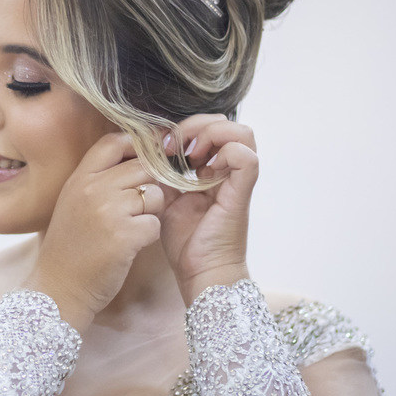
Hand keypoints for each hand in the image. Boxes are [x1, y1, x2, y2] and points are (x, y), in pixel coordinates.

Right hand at [23, 132, 166, 329]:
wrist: (58, 287)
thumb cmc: (70, 247)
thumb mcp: (73, 202)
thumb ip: (99, 180)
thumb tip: (138, 160)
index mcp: (79, 178)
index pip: (114, 142)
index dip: (137, 145)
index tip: (148, 157)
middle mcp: (93, 188)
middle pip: (143, 167)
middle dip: (151, 185)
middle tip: (141, 207)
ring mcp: (108, 211)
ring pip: (154, 194)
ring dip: (151, 212)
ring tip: (132, 228)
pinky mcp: (125, 235)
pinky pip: (155, 223)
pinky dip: (149, 236)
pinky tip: (131, 246)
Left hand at [158, 114, 257, 304]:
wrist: (200, 272)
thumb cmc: (185, 241)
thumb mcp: (168, 198)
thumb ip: (164, 174)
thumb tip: (149, 150)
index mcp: (213, 169)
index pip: (211, 127)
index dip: (187, 127)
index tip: (162, 145)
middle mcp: (230, 170)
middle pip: (227, 123)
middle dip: (197, 125)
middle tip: (174, 146)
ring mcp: (239, 180)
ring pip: (242, 133)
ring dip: (212, 135)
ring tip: (190, 154)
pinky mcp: (242, 192)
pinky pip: (246, 157)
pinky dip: (224, 154)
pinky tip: (202, 171)